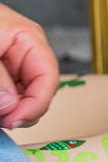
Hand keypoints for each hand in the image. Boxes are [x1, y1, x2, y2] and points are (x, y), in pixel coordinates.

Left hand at [0, 5, 58, 129]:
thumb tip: (9, 105)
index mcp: (28, 40)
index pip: (48, 77)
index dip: (36, 104)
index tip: (14, 121)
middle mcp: (23, 52)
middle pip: (36, 90)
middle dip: (19, 109)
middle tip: (0, 121)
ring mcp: (9, 62)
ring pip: (19, 96)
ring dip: (6, 109)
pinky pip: (4, 93)